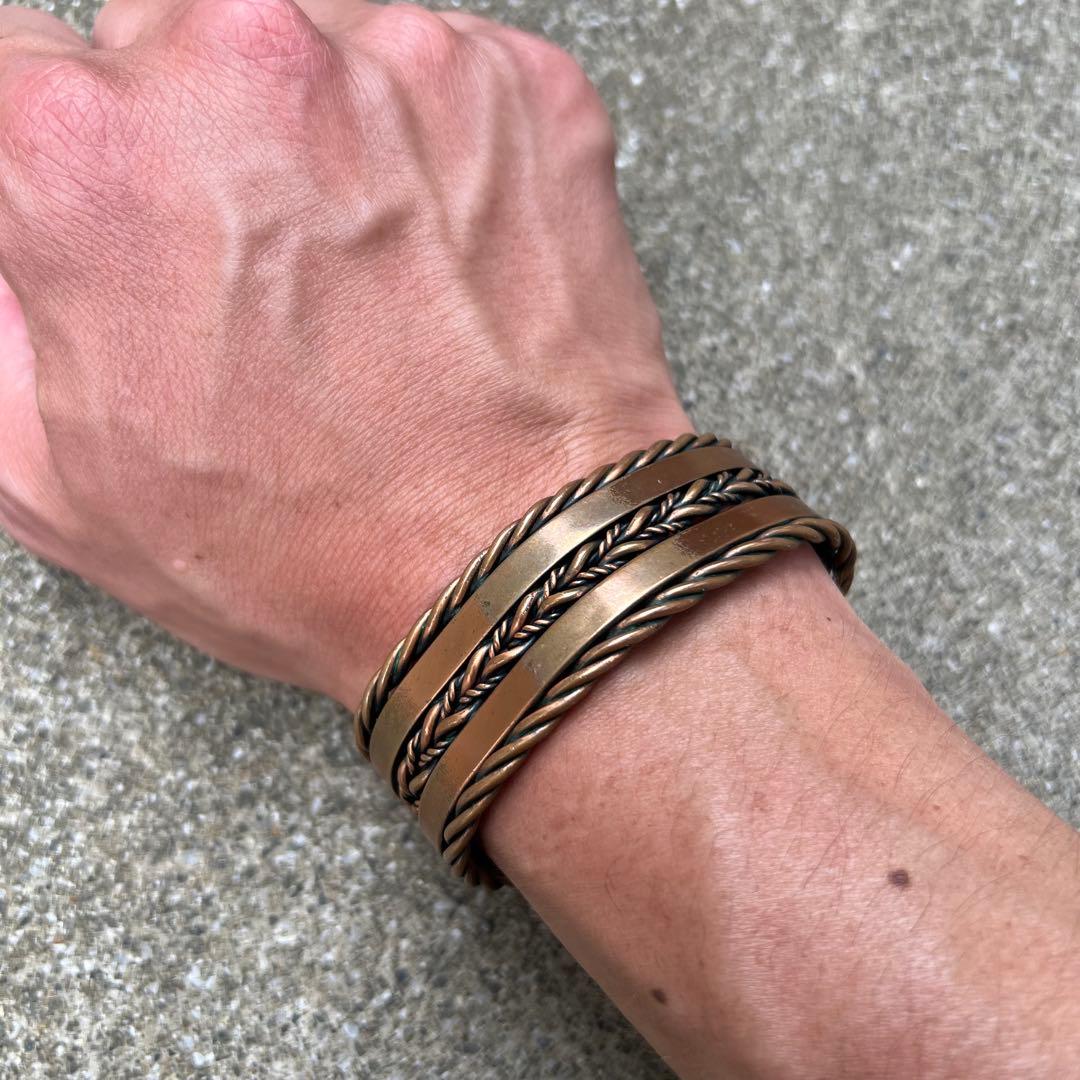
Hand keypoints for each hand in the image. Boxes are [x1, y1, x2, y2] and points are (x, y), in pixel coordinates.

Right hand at [0, 0, 687, 704]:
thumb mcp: (61, 475)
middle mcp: (246, 66)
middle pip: (170, 39)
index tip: (109, 202)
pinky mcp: (522, 89)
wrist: (524, 567)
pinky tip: (441, 257)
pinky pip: (439, 74)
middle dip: (192, 138)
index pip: (18, 62)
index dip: (63, 155)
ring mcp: (403, 64)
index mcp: (95, 154)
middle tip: (255, 269)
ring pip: (312, 42)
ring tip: (358, 268)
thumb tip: (18, 244)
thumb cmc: (317, 547)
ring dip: (317, 133)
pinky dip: (431, 144)